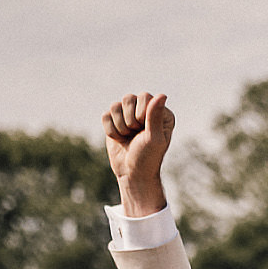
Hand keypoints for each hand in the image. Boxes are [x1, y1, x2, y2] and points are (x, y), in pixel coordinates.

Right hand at [101, 91, 173, 216]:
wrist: (132, 173)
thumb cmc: (147, 157)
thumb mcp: (154, 137)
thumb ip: (155, 116)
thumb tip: (162, 94)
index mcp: (161, 113)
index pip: (145, 97)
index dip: (141, 114)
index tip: (145, 130)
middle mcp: (145, 110)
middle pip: (128, 98)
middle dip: (129, 120)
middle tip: (136, 135)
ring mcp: (129, 114)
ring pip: (114, 106)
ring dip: (120, 126)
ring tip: (128, 137)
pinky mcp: (114, 121)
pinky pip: (105, 115)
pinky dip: (111, 130)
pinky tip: (119, 139)